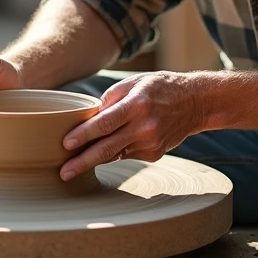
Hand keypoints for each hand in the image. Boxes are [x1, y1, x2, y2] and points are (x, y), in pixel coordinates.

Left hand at [58, 71, 206, 180]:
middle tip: (64, 173)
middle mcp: (144, 126)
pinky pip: (126, 155)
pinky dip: (116, 152)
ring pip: (114, 154)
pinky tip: (112, 146)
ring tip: (74, 168)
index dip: (83, 135)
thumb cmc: (159, 88)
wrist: (194, 102)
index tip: (66, 144)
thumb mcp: (133, 84)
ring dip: (94, 160)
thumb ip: (109, 100)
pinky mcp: (154, 154)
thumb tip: (86, 117)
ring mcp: (150, 143)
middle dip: (82, 162)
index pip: (104, 123)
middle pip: (107, 147)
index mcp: (136, 104)